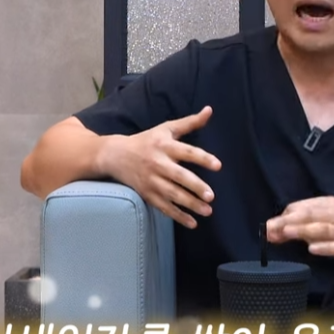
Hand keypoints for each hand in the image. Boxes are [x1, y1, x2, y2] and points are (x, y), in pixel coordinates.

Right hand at [97, 106, 221, 228]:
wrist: (115, 155)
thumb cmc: (147, 140)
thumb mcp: (166, 128)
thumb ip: (190, 122)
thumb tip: (210, 110)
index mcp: (164, 145)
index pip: (186, 152)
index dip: (202, 158)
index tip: (218, 165)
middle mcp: (158, 163)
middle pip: (179, 176)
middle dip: (195, 186)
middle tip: (211, 196)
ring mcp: (151, 180)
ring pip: (172, 194)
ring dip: (190, 204)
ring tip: (208, 210)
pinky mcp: (147, 194)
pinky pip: (164, 207)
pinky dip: (178, 216)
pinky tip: (193, 222)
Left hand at [266, 196, 333, 269]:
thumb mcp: (316, 225)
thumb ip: (294, 228)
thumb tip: (269, 233)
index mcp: (326, 204)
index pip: (301, 207)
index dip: (283, 216)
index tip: (268, 227)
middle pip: (309, 215)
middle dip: (288, 221)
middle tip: (271, 227)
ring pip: (321, 229)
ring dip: (303, 230)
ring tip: (286, 232)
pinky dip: (323, 247)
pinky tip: (312, 249)